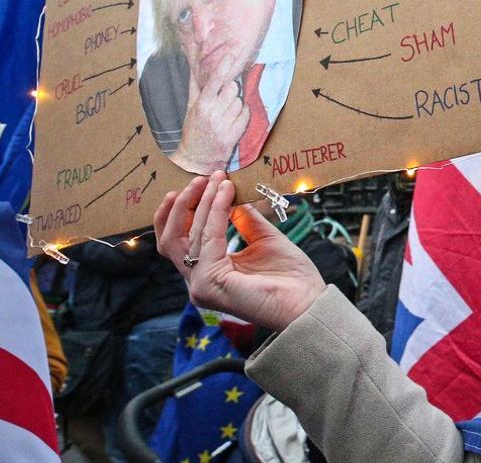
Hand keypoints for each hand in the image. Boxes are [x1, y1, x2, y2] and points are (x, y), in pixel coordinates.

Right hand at [154, 172, 326, 331]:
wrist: (308, 301)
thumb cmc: (290, 276)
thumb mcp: (263, 238)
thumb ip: (244, 218)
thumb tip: (229, 192)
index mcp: (208, 272)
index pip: (178, 240)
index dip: (183, 210)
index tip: (201, 182)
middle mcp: (198, 280)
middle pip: (172, 238)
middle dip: (183, 204)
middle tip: (202, 178)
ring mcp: (200, 284)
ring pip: (187, 235)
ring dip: (201, 203)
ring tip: (216, 180)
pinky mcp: (209, 283)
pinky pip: (208, 238)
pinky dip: (215, 212)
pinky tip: (226, 194)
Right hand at [173, 56, 250, 171]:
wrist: (197, 156)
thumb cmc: (194, 127)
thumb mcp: (191, 106)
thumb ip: (195, 84)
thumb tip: (193, 63)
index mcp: (201, 104)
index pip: (216, 79)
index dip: (226, 63)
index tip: (234, 50)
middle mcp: (213, 113)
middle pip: (232, 88)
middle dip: (230, 91)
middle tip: (223, 100)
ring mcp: (224, 124)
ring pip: (240, 101)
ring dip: (236, 104)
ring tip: (225, 113)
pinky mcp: (234, 135)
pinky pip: (246, 114)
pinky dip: (242, 115)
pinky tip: (232, 120)